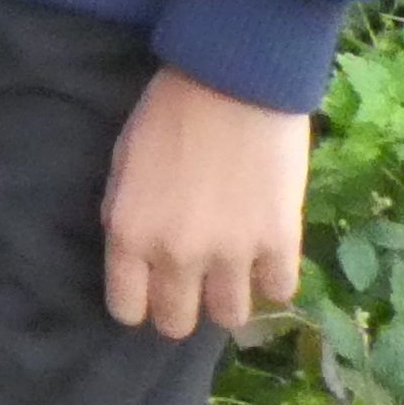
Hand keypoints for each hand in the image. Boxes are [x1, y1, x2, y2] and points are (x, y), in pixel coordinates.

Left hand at [103, 69, 309, 339]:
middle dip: (182, 307)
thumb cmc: (168, 112)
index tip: (150, 290)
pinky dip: (273, 277)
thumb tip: (138, 259)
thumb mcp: (124, 165)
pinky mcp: (279, 243)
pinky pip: (278, 291)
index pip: (126, 308)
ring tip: (232, 269)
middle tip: (193, 282)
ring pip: (230, 318)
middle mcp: (176, 254)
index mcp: (129, 233)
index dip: (138, 303)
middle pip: (177, 324)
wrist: (231, 81)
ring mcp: (230, 254)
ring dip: (230, 296)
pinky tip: (266, 252)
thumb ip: (129, 218)